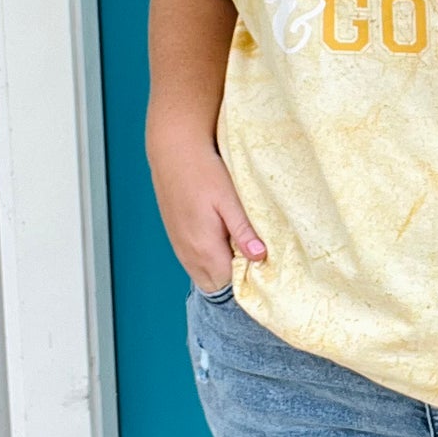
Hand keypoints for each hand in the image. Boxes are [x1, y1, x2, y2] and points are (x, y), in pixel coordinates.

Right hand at [146, 131, 265, 292]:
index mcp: (204, 247)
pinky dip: (209, 261)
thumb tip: (260, 257)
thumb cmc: (204, 171)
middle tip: (254, 258)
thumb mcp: (230, 199)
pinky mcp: (176, 238)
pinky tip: (222, 242)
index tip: (263, 267)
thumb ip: (243, 230)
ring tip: (241, 250)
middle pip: (216, 285)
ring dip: (222, 270)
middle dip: (235, 279)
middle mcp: (189, 253)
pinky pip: (194, 263)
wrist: (174, 152)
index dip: (247, 279)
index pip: (229, 283)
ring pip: (204, 275)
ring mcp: (180, 247)